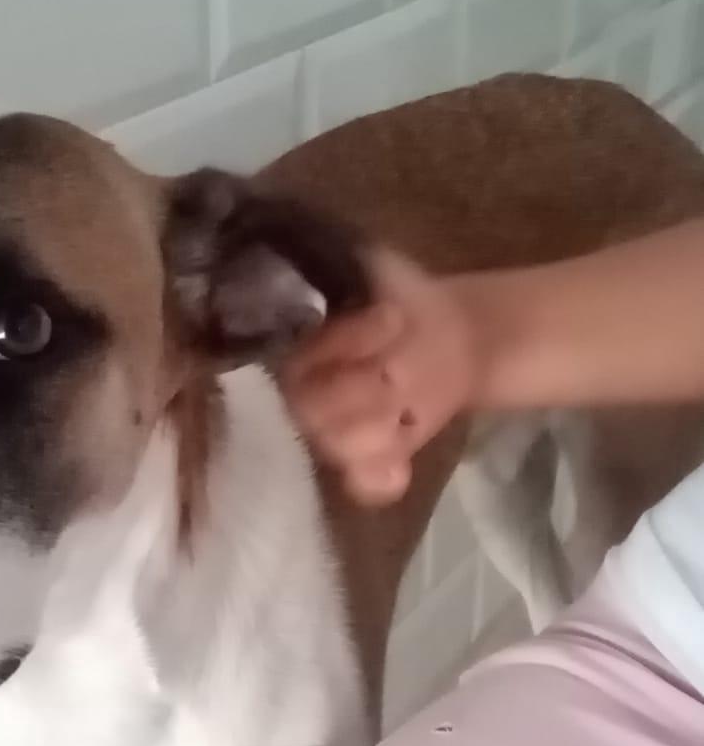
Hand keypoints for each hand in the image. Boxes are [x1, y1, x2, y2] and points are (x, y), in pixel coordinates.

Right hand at [280, 249, 481, 504]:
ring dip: (375, 433)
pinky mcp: (366, 459)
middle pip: (308, 412)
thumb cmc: (400, 296)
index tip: (391, 320)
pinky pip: (360, 483)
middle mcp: (303, 394)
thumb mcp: (376, 269)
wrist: (449, 333)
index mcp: (298, 347)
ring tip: (404, 410)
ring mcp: (333, 431)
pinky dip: (380, 479)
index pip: (296, 359)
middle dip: (359, 392)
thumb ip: (348, 268)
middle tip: (396, 373)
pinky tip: (400, 470)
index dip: (343, 344)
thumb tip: (331, 262)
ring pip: (335, 447)